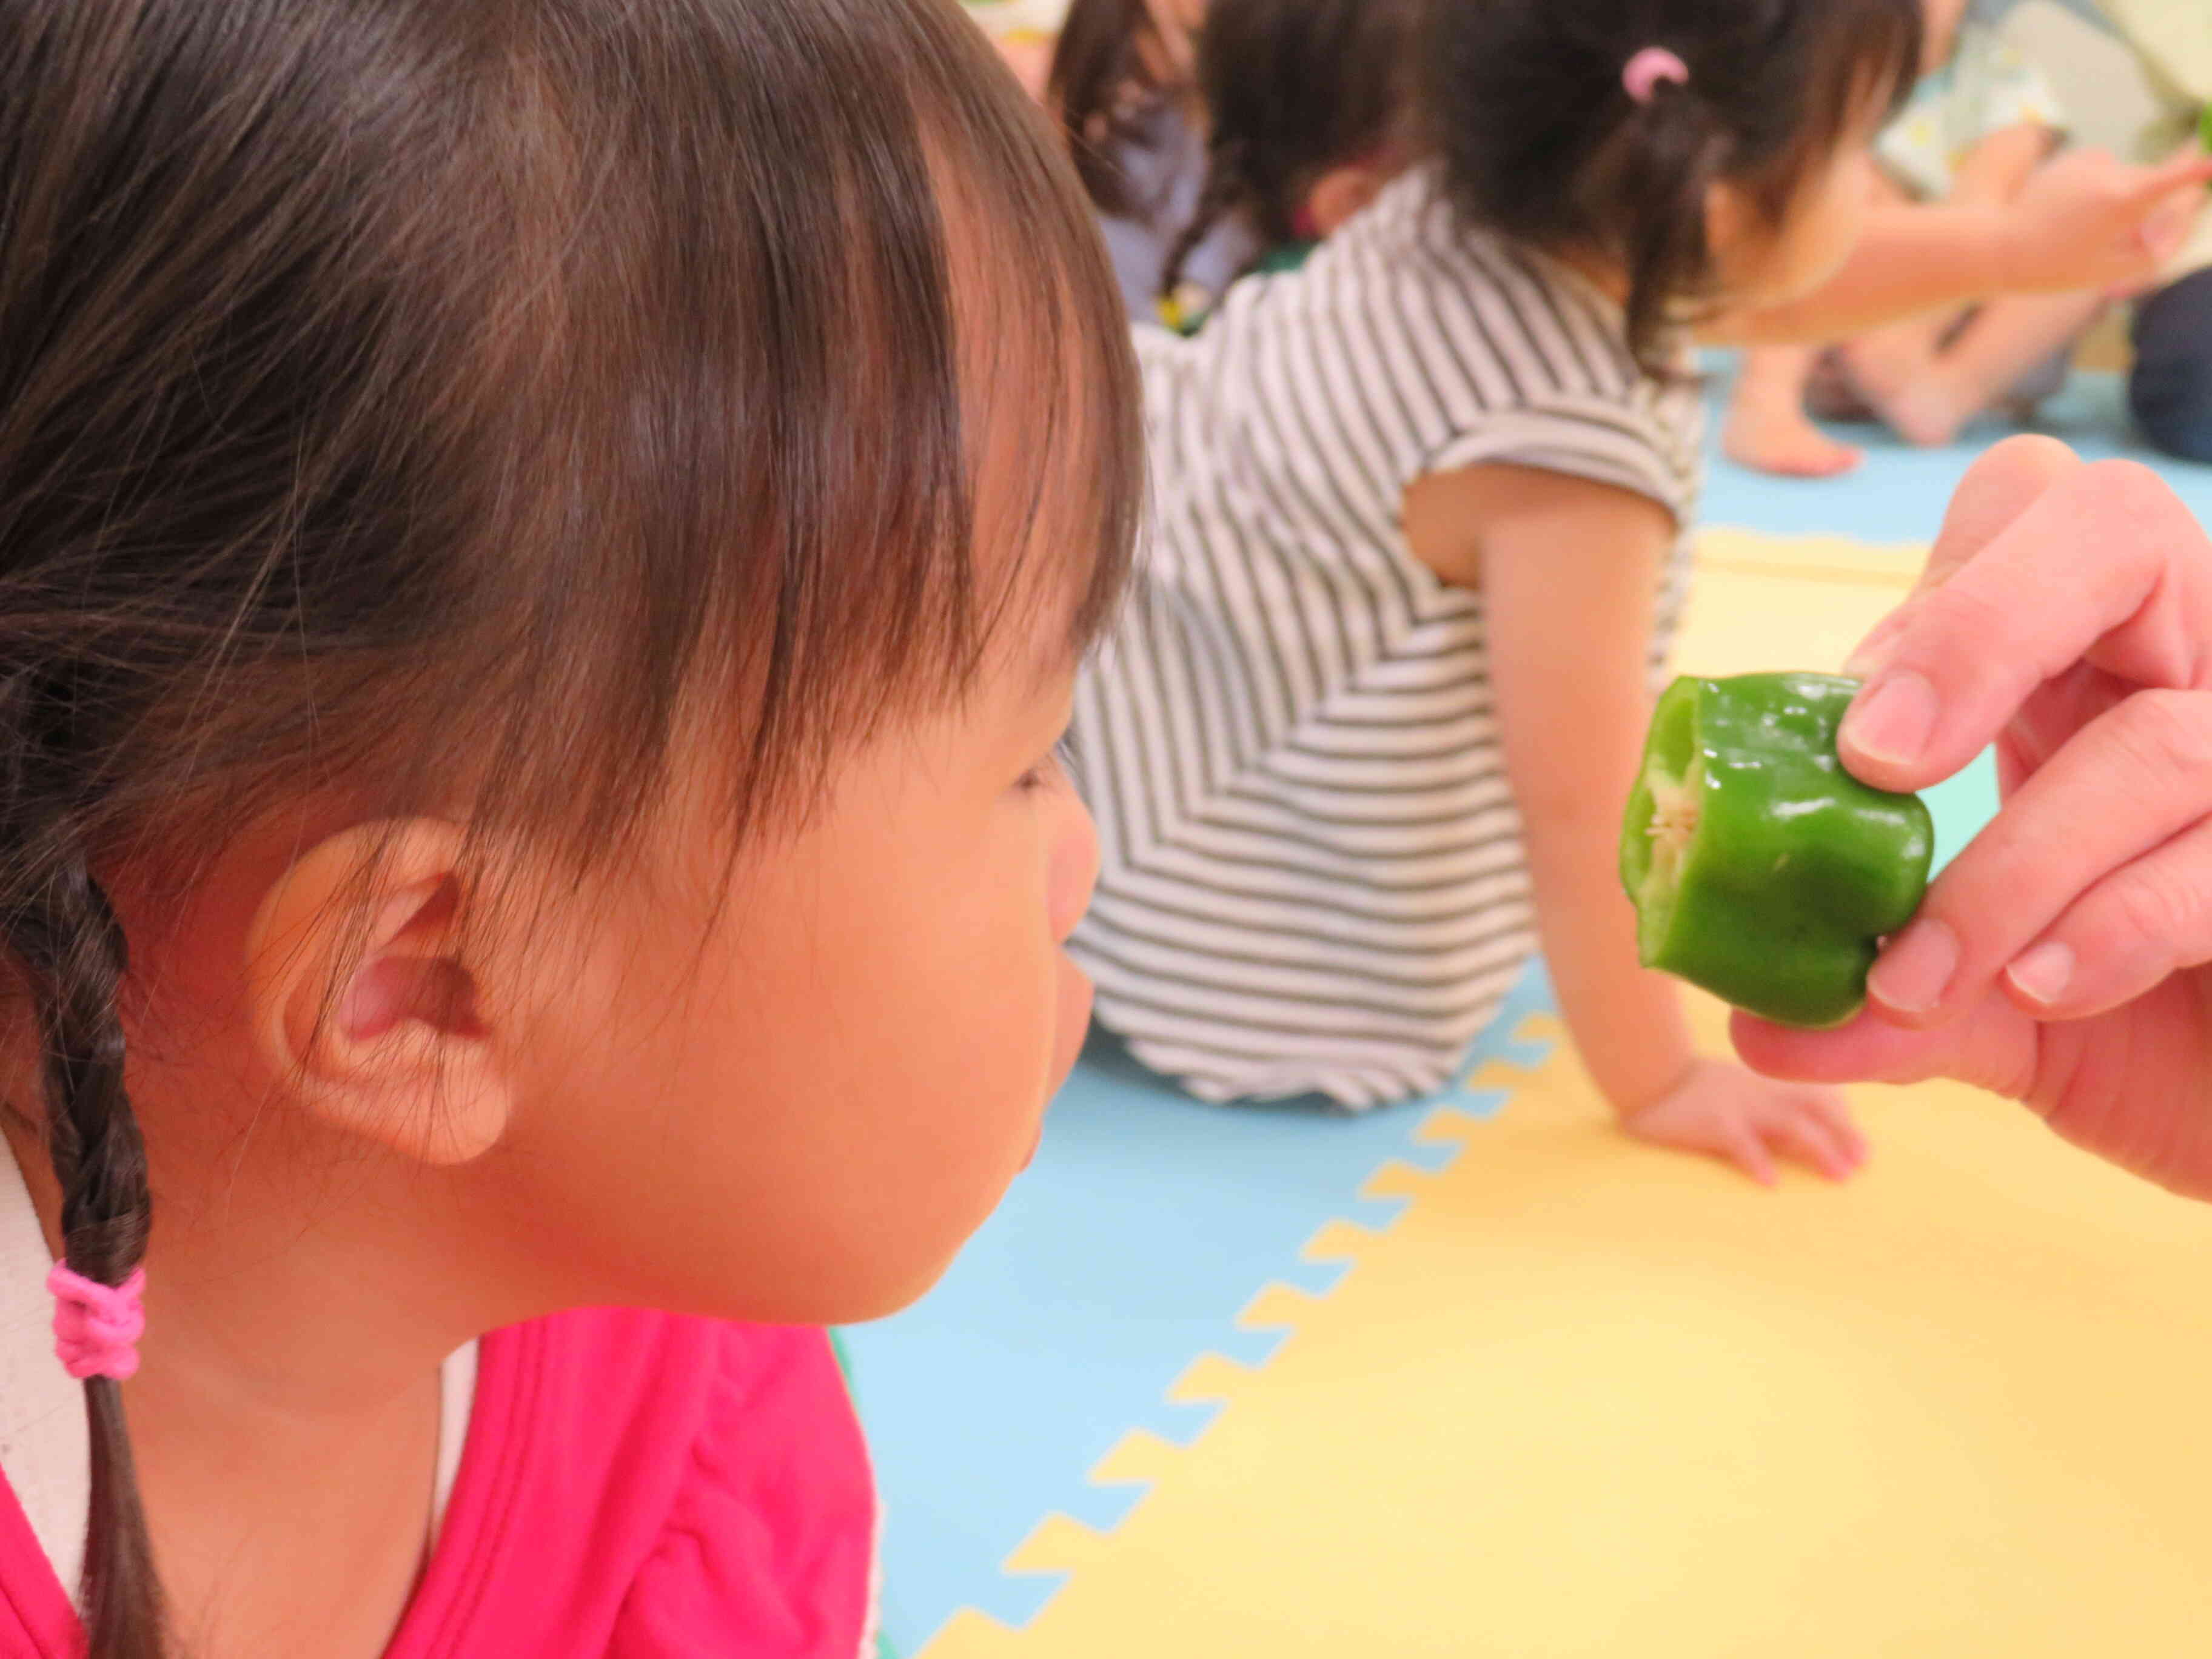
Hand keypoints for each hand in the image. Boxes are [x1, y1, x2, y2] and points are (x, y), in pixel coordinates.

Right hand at [1621, 1059, 1867, 1186]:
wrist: (1649, 1077)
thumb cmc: (1693, 1090)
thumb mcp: (1737, 1088)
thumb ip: (1767, 1104)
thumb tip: (1803, 1136)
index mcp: (1766, 1082)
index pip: (1817, 1094)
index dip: (1844, 1119)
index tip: (1862, 1148)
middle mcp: (1760, 1091)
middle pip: (1814, 1107)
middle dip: (1844, 1134)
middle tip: (1863, 1164)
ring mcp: (1738, 1104)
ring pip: (1790, 1124)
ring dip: (1819, 1149)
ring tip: (1838, 1175)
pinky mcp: (1713, 1121)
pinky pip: (1741, 1142)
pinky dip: (1758, 1161)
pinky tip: (1771, 1182)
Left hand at [1734, 437, 2211, 1200]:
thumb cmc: (2136, 1023)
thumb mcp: (1993, 1006)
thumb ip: (1890, 1007)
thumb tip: (1756, 1029)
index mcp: (2096, 655)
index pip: (2030, 503)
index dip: (1938, 593)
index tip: (1856, 735)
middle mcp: (2199, 660)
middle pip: (2117, 529)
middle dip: (1975, 634)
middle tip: (1875, 759)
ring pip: (2157, 740)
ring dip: (2009, 873)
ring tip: (1912, 984)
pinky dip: (2115, 927)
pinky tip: (2040, 987)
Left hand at [2000, 147, 2211, 295]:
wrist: (1997, 247)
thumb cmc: (2055, 267)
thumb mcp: (2115, 269)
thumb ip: (2157, 244)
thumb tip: (2182, 211)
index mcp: (2124, 200)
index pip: (2175, 179)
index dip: (2196, 171)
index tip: (2211, 165)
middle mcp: (2111, 172)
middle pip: (2153, 184)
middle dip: (2152, 206)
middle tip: (2128, 240)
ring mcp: (2091, 162)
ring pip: (2129, 179)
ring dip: (2123, 200)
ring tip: (2085, 231)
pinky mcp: (2076, 158)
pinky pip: (2105, 173)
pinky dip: (2101, 190)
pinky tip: (2072, 213)